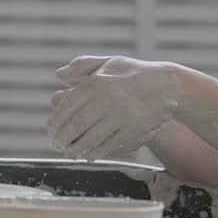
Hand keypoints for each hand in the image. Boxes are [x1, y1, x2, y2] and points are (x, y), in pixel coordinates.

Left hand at [47, 56, 181, 160]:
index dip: (57, 121)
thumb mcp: (108, 63)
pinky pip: (109, 144)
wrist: (167, 86)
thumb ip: (82, 66)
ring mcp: (120, 116)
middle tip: (56, 144)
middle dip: (63, 138)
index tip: (50, 130)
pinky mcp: (132, 129)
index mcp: (97, 82)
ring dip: (76, 148)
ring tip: (69, 152)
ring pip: (91, 138)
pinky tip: (88, 154)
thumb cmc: (133, 73)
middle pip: (76, 124)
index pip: (68, 105)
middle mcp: (106, 99)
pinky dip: (95, 152)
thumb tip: (58, 75)